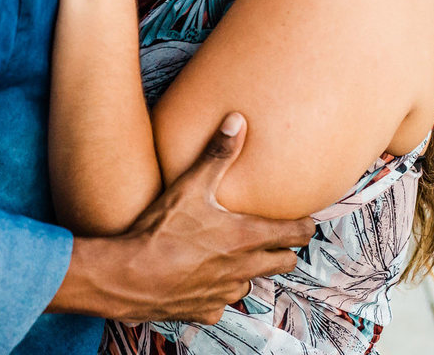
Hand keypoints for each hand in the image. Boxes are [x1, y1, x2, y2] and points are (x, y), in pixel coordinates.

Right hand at [50, 113, 315, 324]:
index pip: (295, 234)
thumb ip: (217, 155)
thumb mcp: (190, 186)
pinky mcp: (205, 311)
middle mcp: (243, 269)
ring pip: (251, 283)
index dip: (304, 227)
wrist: (129, 276)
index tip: (304, 221)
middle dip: (284, 251)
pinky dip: (215, 293)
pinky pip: (220, 304)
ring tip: (231, 257)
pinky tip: (197, 280)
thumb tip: (237, 121)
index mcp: (246, 237)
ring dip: (247, 271)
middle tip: (275, 238)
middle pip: (285, 263)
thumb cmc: (161, 231)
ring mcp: (225, 293)